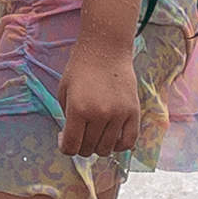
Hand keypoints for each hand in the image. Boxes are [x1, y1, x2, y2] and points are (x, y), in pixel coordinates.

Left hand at [55, 41, 142, 161]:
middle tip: (79, 134)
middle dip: (80, 146)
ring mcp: (118, 115)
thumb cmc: (81, 69)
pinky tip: (112, 138)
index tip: (64, 140)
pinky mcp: (133, 113)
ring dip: (98, 146)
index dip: (64, 147)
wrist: (105, 49)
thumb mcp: (64, 91)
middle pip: (88, 149)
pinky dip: (119, 146)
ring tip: (95, 134)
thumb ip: (67, 117)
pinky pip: (128, 142)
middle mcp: (99, 115)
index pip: (71, 147)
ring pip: (107, 149)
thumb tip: (71, 138)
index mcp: (78, 109)